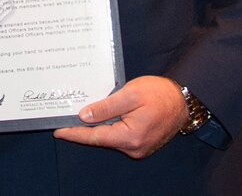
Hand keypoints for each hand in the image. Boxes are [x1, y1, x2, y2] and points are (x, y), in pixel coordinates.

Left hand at [53, 76, 186, 158]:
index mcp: (130, 136)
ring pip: (109, 137)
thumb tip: (84, 116)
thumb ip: (106, 106)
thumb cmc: (160, 94)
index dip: (74, 133)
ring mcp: (138, 147)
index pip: (94, 137)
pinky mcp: (140, 143)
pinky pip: (118, 136)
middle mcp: (134, 147)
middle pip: (100, 138)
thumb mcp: (130, 94)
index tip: (58, 130)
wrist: (183, 99)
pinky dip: (107, 127)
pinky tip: (98, 118)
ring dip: (95, 127)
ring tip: (77, 116)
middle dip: (82, 129)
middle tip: (63, 119)